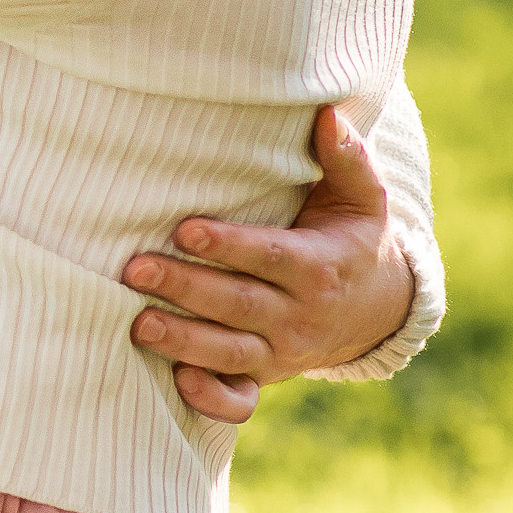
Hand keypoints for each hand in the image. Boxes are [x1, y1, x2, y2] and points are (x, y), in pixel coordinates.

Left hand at [123, 104, 415, 423]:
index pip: (270, 257)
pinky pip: (240, 400)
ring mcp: (281, 351)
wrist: (378, 307)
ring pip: (229, 353)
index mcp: (318, 266)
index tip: (185, 230)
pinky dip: (210, 397)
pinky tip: (175, 381)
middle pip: (238, 305)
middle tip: (134, 268)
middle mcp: (299, 314)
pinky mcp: (266, 377)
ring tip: (138, 323)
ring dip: (182, 341)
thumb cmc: (353, 237)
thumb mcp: (362, 197)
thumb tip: (328, 112)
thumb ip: (346, 157)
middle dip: (186, 289)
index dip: (229, 246)